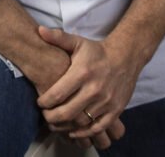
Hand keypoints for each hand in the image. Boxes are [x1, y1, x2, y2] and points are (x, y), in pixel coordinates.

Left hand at [36, 26, 138, 148]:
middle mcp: (94, 89)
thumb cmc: (97, 52)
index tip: (39, 103)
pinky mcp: (115, 110)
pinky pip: (97, 128)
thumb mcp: (77, 42)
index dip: (44, 102)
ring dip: (65, 126)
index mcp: (82, 73)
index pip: (57, 94)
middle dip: (51, 118)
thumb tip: (39, 30)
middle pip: (67, 112)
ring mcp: (106, 101)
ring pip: (81, 122)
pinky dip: (84, 133)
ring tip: (56, 123)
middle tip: (45, 116)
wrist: (126, 57)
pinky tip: (73, 131)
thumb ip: (58, 38)